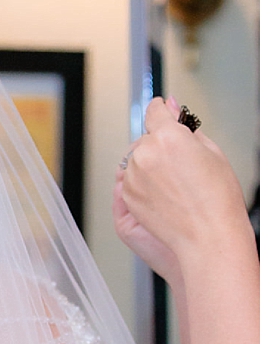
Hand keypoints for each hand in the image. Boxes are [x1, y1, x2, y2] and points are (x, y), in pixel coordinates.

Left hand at [118, 98, 251, 276]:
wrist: (208, 236)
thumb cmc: (217, 200)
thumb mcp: (213, 153)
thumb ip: (188, 129)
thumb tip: (173, 110)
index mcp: (168, 138)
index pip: (155, 112)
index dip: (160, 109)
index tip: (160, 107)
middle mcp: (145, 155)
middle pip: (146, 139)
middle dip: (160, 144)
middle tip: (182, 161)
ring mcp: (133, 176)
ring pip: (137, 160)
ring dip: (151, 165)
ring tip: (177, 184)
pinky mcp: (127, 195)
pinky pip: (132, 180)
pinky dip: (144, 183)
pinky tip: (167, 194)